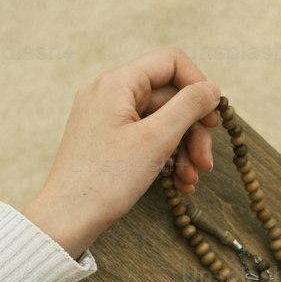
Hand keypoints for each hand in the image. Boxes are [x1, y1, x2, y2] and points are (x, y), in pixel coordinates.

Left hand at [21, 46, 221, 258]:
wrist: (67, 219)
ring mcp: (107, 118)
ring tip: (190, 180)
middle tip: (205, 163)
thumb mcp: (156, 139)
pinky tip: (177, 184)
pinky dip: (165, 157)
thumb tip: (212, 89)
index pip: (171, 62)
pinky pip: (145, 138)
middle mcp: (110, 93)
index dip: (198, 86)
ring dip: (183, 149)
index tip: (213, 119)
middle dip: (193, 130)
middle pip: (169, 97)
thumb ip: (189, 107)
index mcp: (117, 83)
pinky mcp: (107, 141)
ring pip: (161, 121)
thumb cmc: (106, 179)